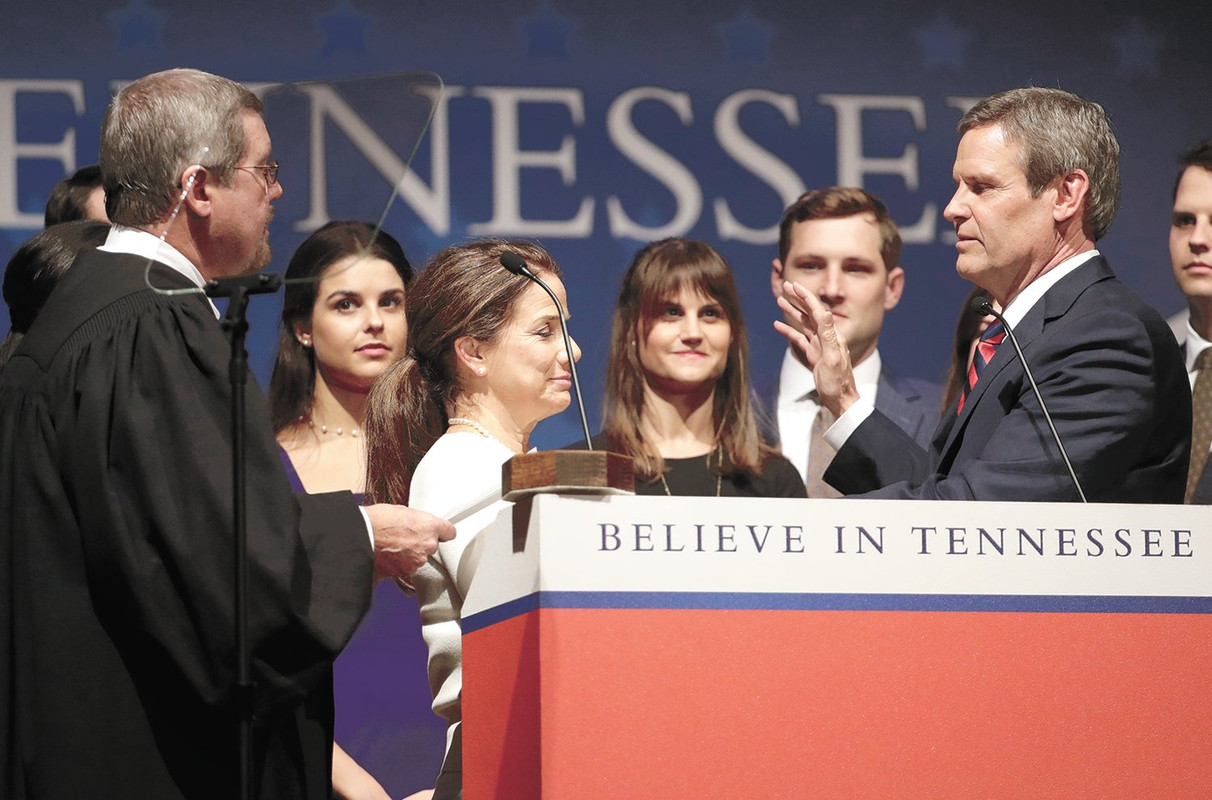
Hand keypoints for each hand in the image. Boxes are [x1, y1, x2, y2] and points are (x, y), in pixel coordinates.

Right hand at [364, 504, 455, 578]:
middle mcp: (427, 546)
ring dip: (409, 555)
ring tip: (392, 545)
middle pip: (431, 547)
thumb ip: (417, 521)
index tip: (441, 533)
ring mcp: (416, 561)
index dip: (443, 532)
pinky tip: (388, 554)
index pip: (449, 532)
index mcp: (430, 526)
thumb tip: (417, 525)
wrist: (360, 536)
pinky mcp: (403, 572)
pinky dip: (398, 564)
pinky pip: (404, 568)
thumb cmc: (377, 520)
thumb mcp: (402, 511)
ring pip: (418, 559)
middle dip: (420, 543)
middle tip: (404, 536)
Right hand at [774, 280, 859, 417]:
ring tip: (780, 300)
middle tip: (786, 286)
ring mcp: (819, 346)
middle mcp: (826, 337)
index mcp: (831, 335)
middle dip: (798, 298)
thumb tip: (826, 312)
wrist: (840, 400)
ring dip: (792, 311)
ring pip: (804, 324)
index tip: (794, 285)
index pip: (817, 310)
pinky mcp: (814, 355)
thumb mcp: (832, 358)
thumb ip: (829, 335)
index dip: (806, 296)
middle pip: (810, 313)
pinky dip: (789, 331)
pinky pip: (799, 339)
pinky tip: (778, 326)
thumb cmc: (837, 382)